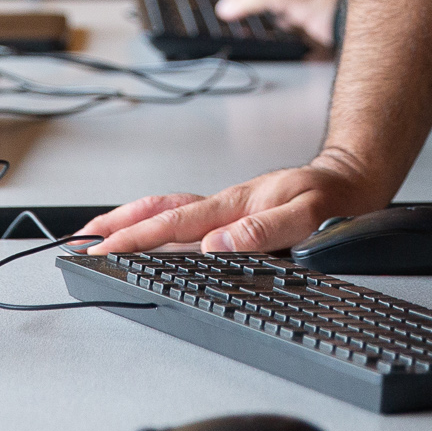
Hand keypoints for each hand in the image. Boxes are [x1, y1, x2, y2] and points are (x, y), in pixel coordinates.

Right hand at [76, 159, 387, 255]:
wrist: (351, 181)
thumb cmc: (331, 199)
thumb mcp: (307, 216)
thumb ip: (264, 231)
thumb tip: (218, 244)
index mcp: (233, 207)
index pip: (174, 225)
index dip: (135, 238)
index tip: (104, 249)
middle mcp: (223, 206)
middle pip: (159, 214)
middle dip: (116, 227)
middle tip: (79, 241)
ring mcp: (225, 208)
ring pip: (167, 211)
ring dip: (130, 220)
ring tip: (96, 232)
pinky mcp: (231, 212)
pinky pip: (183, 214)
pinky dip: (156, 220)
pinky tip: (147, 227)